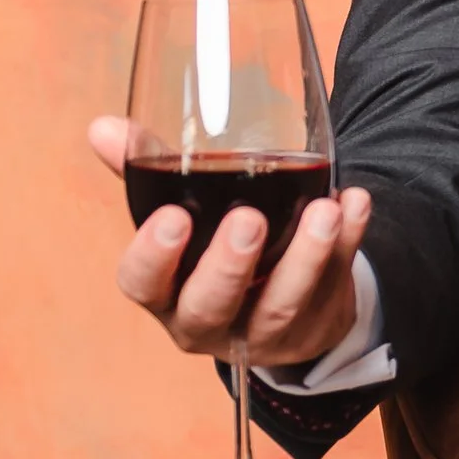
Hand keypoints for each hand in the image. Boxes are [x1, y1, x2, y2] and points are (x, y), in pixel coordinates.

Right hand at [88, 119, 372, 372]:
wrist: (277, 297)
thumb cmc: (211, 247)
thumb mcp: (180, 212)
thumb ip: (148, 170)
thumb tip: (104, 128)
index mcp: (164, 293)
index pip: (143, 284)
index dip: (153, 258)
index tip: (173, 219)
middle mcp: (207, 320)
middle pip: (211, 305)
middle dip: (229, 265)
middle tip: (249, 219)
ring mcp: (264, 331)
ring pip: (282, 305)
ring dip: (306, 257)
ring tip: (323, 210)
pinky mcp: (314, 325)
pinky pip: (334, 287)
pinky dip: (348, 245)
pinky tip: (355, 203)